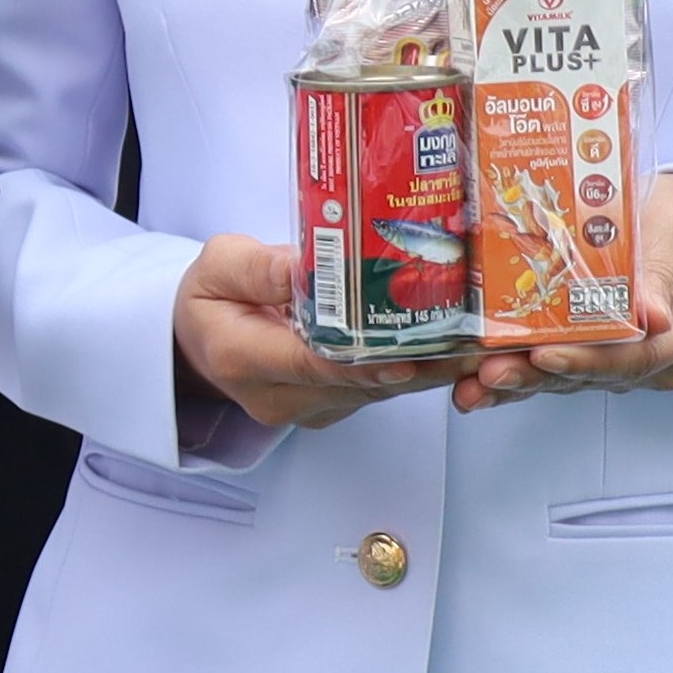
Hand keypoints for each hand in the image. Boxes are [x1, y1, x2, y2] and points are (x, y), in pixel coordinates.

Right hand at [169, 233, 467, 433]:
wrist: (201, 342)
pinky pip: (374, 390)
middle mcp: (276, 397)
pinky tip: (446, 346)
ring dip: (423, 368)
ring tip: (471, 341)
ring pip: (374, 389)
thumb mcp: (218, 266)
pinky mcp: (329, 409)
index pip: (310, 363)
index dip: (363, 360)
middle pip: (355, 381)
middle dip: (414, 362)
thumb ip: (261, 266)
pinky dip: (410, 368)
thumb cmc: (210, 299)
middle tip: (467, 340)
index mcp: (240, 358)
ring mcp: (306, 410)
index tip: (408, 355)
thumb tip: (310, 263)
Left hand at [451, 170, 672, 410]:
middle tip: (490, 374)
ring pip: (566, 379)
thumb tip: (654, 318)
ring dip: (517, 383)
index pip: (635, 357)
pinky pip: (553, 371)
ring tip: (471, 386)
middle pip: (591, 375)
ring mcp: (623, 362)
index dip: (585, 360)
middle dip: (536, 377)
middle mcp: (656, 358)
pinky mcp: (594, 356)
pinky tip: (475, 387)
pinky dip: (516, 376)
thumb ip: (662, 272)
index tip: (545, 356)